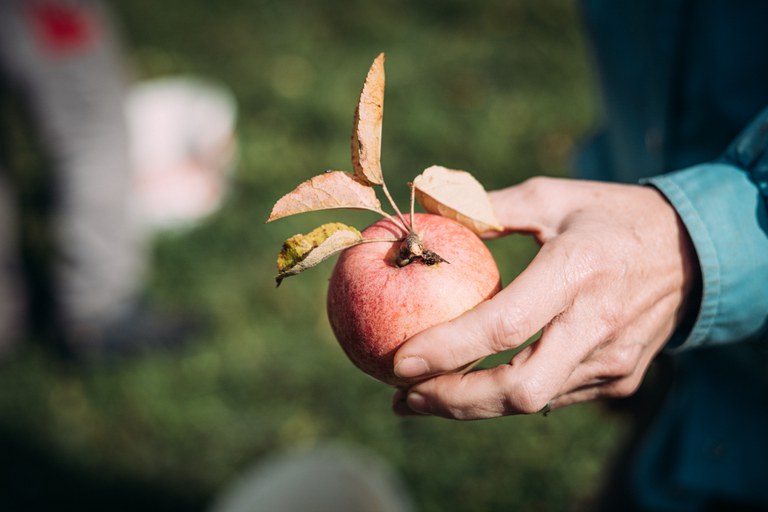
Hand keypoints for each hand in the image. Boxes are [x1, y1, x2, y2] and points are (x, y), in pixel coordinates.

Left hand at [392, 177, 698, 418]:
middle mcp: (598, 325)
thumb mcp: (553, 197)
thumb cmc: (611, 217)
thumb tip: (425, 209)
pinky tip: (474, 387)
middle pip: (518, 388)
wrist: (696, 250)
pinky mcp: (619, 378)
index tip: (396, 361)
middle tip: (401, 396)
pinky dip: (507, 397)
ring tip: (422, 398)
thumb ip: (488, 208)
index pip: (504, 327)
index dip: (446, 350)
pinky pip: (553, 397)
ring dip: (472, 406)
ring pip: (533, 402)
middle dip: (453, 400)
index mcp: (578, 272)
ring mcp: (613, 359)